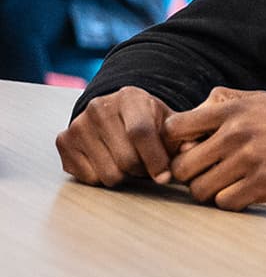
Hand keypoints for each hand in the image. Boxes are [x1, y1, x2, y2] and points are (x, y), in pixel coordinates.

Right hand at [55, 86, 177, 185]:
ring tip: (129, 163)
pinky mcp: (63, 141)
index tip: (165, 177)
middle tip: (147, 165)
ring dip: (124, 176)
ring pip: (109, 174)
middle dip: (142, 170)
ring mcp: (78, 124)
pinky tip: (109, 162)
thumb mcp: (170, 124)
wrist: (115, 114)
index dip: (156, 159)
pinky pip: (90, 178)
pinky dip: (103, 178)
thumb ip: (183, 137)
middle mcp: (99, 107)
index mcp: (130, 97)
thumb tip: (190, 149)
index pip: (141, 133)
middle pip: (126, 159)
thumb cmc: (150, 122)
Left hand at [162, 86, 265, 210]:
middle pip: (182, 166)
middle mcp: (237, 133)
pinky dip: (231, 201)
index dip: (174, 144)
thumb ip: (223, 102)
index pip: (175, 128)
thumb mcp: (261, 100)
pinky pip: (225, 202)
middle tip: (207, 174)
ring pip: (200, 189)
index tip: (188, 150)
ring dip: (210, 191)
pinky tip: (245, 192)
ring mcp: (250, 160)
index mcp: (232, 110)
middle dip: (191, 174)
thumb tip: (188, 117)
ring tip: (227, 184)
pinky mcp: (265, 184)